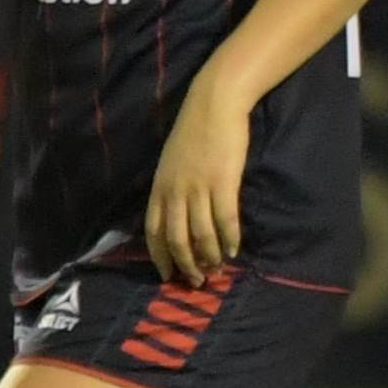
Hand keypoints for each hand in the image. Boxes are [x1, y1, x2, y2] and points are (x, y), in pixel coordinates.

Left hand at [146, 80, 253, 284]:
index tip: (168, 275)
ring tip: (218, 269)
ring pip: (201, 235)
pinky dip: (230, 239)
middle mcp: (175, 192)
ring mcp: (199, 189)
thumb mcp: (172, 163)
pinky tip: (234, 250)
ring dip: (210, 256)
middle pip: (177, 239)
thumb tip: (177, 214)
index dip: (160, 257)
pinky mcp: (223, 184)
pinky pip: (225, 220)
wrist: (214, 106)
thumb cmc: (195, 132)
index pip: (153, 232)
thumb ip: (171, 188)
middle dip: (186, 264)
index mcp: (159, 188)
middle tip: (198, 280)